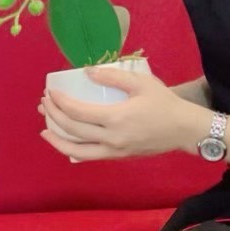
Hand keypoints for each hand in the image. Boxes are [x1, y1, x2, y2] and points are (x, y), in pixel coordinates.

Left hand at [38, 65, 186, 161]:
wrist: (184, 129)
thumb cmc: (164, 103)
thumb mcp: (141, 83)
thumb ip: (112, 77)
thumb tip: (87, 73)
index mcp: (115, 118)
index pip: (77, 112)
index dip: (60, 102)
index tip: (51, 92)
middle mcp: (111, 138)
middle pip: (72, 130)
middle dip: (54, 116)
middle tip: (45, 104)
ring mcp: (114, 151)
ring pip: (77, 151)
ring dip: (58, 140)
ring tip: (45, 130)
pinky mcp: (119, 157)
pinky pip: (90, 156)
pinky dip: (74, 151)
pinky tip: (67, 143)